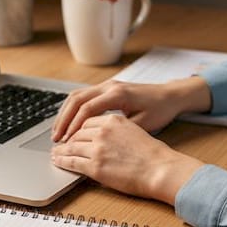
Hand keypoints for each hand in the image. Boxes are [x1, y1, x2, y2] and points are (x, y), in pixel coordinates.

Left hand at [50, 113, 202, 203]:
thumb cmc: (153, 153)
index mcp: (112, 120)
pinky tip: (57, 161)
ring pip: (71, 146)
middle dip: (67, 138)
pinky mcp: (95, 166)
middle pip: (76, 133)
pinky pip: (72, 162)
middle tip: (59, 143)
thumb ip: (116, 129)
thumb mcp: (134, 129)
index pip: (87, 121)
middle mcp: (102, 131)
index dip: (77, 128)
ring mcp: (97, 148)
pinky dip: (62, 161)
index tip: (72, 133)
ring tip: (55, 153)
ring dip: (61, 150)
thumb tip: (104, 137)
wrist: (161, 168)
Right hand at [51, 77, 210, 142]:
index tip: (66, 141)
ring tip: (58, 132)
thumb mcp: (142, 124)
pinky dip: (74, 109)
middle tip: (56, 138)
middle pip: (77, 99)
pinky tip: (70, 123)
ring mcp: (108, 85)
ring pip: (78, 96)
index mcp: (117, 94)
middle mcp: (109, 86)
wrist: (170, 95)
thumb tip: (98, 141)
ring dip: (66, 113)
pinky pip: (84, 96)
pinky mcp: (108, 88)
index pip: (87, 109)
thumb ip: (120, 130)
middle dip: (64, 119)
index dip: (74, 126)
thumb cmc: (160, 110)